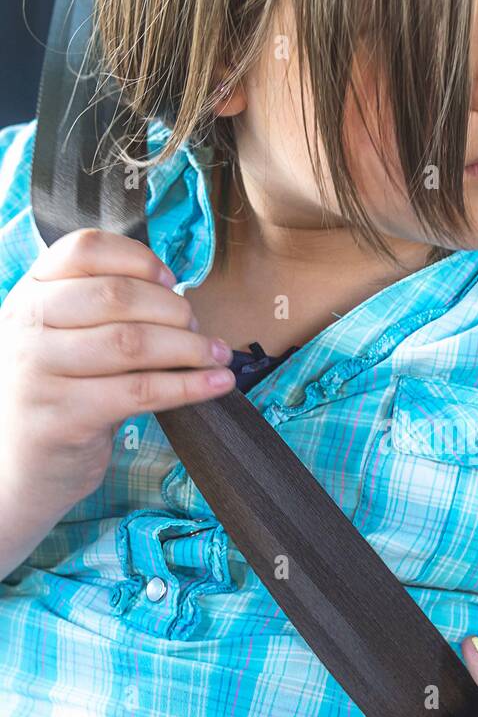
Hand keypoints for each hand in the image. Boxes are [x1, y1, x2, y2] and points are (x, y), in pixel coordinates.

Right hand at [0, 228, 235, 509]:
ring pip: (132, 343)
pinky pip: (139, 392)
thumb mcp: (64, 339)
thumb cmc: (60, 393)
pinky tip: (216, 384)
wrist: (21, 466)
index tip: (172, 281)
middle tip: (200, 330)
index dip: (138, 259)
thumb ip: (102, 309)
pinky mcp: (64, 416)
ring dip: (189, 347)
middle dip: (173, 309)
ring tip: (218, 356)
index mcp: (31, 293)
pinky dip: (187, 386)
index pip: (84, 249)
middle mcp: (28, 325)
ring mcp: (40, 370)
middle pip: (116, 295)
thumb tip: (178, 295)